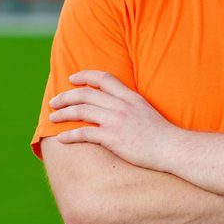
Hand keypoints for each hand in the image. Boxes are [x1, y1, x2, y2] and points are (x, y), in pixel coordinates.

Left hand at [49, 70, 175, 169]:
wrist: (171, 147)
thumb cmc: (161, 134)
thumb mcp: (146, 110)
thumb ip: (130, 105)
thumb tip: (117, 106)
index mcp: (130, 96)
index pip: (103, 78)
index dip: (85, 75)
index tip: (72, 78)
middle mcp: (121, 105)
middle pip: (86, 93)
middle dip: (66, 96)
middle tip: (54, 101)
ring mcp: (116, 120)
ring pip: (81, 110)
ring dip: (63, 113)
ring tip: (52, 117)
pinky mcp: (112, 137)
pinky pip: (84, 133)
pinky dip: (70, 135)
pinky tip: (62, 138)